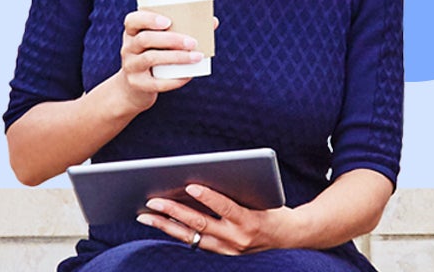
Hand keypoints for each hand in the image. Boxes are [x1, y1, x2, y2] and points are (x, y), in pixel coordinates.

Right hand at [116, 11, 209, 112]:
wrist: (133, 89)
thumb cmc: (154, 57)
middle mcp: (127, 48)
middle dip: (171, 39)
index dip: (148, 19)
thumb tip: (213, 22)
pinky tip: (189, 76)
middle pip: (145, 39)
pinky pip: (156, 82)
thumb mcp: (158, 44)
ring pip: (151, 58)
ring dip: (176, 57)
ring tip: (196, 57)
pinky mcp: (138, 84)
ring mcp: (131, 67)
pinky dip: (175, 79)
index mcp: (132, 33)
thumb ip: (181, 31)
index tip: (168, 21)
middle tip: (192, 41)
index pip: (132, 21)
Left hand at [136, 184, 294, 255]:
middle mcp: (237, 239)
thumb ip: (234, 191)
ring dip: (165, 225)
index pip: (226, 207)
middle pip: (200, 224)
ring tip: (144, 214)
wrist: (288, 236)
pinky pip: (194, 242)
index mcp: (249, 221)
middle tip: (152, 200)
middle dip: (173, 212)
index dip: (208, 197)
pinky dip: (177, 231)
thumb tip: (199, 181)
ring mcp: (228, 249)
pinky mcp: (222, 253)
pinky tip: (160, 222)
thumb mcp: (260, 196)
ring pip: (190, 236)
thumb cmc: (272, 207)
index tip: (190, 186)